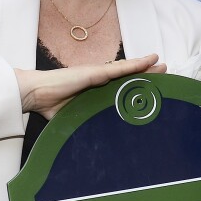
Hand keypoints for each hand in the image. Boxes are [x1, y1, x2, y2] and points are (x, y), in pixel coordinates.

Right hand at [15, 54, 165, 119]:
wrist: (36, 93)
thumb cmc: (51, 104)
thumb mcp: (76, 115)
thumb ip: (87, 120)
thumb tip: (97, 139)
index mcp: (96, 90)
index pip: (121, 86)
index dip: (137, 84)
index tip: (151, 87)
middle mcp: (100, 79)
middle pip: (129, 76)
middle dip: (147, 74)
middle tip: (164, 73)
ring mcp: (99, 74)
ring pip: (128, 70)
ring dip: (146, 67)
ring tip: (161, 64)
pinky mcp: (96, 72)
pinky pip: (120, 68)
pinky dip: (135, 64)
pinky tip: (148, 61)